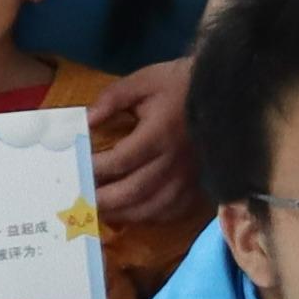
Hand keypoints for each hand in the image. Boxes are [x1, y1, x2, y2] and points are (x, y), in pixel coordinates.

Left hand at [86, 58, 199, 229]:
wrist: (224, 89)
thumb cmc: (178, 84)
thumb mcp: (142, 81)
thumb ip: (111, 100)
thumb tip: (84, 122)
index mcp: (158, 134)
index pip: (119, 161)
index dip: (93, 169)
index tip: (74, 169)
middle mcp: (174, 161)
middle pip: (132, 192)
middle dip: (101, 199)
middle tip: (78, 200)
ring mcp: (188, 177)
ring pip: (151, 208)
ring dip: (122, 213)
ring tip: (100, 210)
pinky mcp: (197, 184)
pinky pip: (172, 211)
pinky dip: (149, 216)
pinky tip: (134, 211)